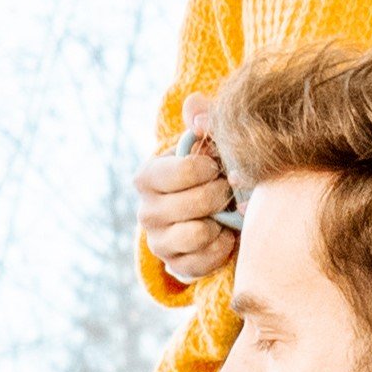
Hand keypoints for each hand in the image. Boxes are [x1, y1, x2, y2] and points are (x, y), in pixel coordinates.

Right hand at [133, 107, 237, 285]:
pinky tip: (224, 235)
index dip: (204, 169)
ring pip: (195, 234)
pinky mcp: (175, 266)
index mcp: (148, 176)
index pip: (176, 172)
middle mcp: (145, 211)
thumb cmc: (209, 172)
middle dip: (218, 195)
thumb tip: (195, 105)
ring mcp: (158, 242)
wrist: (212, 213)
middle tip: (226, 190)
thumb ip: (203, 120)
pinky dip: (221, 248)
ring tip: (224, 213)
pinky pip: (202, 261)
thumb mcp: (207, 143)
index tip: (215, 166)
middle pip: (192, 204)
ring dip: (219, 223)